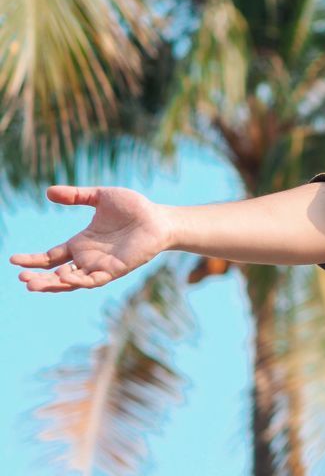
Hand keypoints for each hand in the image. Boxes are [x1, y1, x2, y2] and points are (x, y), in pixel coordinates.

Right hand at [10, 186, 174, 291]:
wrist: (159, 217)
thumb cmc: (134, 208)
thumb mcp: (100, 197)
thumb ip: (76, 196)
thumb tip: (49, 191)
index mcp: (81, 243)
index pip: (50, 256)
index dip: (33, 260)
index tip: (13, 259)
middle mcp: (88, 258)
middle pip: (56, 274)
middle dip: (38, 278)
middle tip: (22, 278)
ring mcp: (100, 266)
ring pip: (71, 281)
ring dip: (52, 284)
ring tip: (33, 284)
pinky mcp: (115, 270)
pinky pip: (93, 280)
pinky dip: (78, 280)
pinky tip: (64, 277)